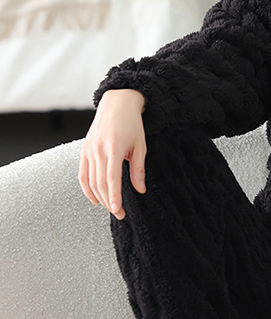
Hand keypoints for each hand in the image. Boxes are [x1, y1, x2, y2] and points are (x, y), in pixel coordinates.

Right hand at [78, 89, 146, 219]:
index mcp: (114, 148)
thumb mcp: (140, 146)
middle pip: (100, 183)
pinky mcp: (84, 151)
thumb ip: (138, 169)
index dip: (114, 196)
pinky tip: (95, 199)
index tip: (118, 210)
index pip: (112, 178)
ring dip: (100, 197)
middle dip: (109, 201)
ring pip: (91, 181)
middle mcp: (98, 150)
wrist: (116, 104)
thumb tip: (140, 190)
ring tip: (111, 208)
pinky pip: (82, 174)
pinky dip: (87, 188)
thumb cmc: (132, 124)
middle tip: (120, 214)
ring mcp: (88, 150)